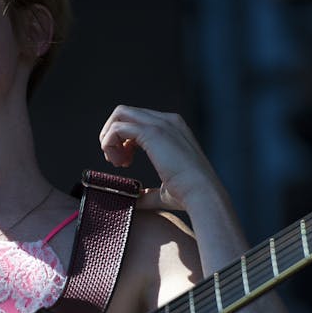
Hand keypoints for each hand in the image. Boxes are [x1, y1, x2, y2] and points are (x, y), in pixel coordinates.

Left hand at [98, 105, 226, 211]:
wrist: (202, 194)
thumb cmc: (187, 195)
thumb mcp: (164, 190)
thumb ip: (148, 192)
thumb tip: (135, 199)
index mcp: (172, 128)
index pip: (137, 120)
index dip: (123, 140)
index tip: (124, 163)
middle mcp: (167, 121)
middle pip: (125, 113)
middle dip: (112, 135)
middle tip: (115, 161)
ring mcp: (160, 124)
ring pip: (119, 116)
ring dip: (109, 140)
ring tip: (118, 164)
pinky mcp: (152, 132)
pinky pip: (118, 128)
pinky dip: (110, 144)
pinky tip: (120, 163)